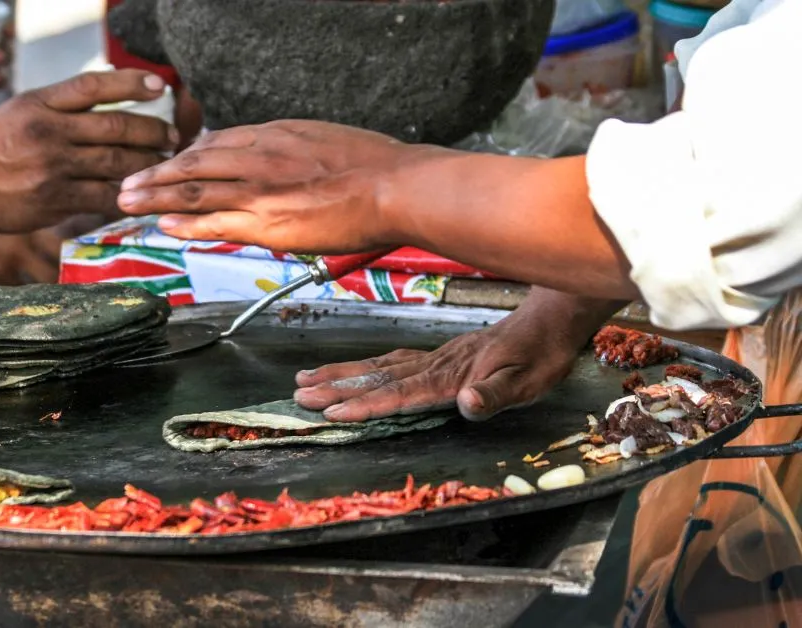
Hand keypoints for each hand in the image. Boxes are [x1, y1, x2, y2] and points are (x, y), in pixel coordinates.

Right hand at [0, 70, 178, 250]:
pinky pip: (103, 196)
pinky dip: (127, 194)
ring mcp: (53, 166)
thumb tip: (106, 102)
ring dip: (147, 164)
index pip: (94, 86)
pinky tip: (141, 193)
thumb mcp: (20, 111)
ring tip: (164, 163)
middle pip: (115, 126)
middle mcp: (49, 131)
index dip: (131, 84)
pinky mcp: (55, 198)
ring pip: (115, 162)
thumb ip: (60, 107)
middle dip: (152, 131)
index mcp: (40, 104)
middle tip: (172, 136)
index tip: (159, 87)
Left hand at [117, 119, 443, 253]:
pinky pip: (214, 221)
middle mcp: (259, 156)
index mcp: (275, 135)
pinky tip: (164, 224)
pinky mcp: (266, 221)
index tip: (170, 163)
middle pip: (194, 163)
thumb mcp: (324, 140)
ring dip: (156, 196)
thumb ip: (294, 150)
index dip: (187, 155)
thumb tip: (284, 161)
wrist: (395, 186)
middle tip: (128, 181)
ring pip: (194, 190)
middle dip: (157, 173)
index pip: (217, 143)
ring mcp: (259, 189)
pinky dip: (185, 223)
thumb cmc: (374, 167)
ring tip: (129, 201)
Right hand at [293, 289, 624, 421]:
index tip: (331, 410)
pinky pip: (392, 359)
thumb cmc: (541, 356)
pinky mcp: (439, 354)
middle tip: (298, 393)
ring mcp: (434, 357)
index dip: (364, 402)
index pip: (399, 392)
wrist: (551, 320)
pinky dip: (365, 364)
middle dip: (335, 385)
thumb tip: (468, 405)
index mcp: (450, 375)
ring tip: (307, 377)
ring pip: (378, 364)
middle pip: (376, 375)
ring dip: (341, 373)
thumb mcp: (528, 382)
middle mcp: (434, 364)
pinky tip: (354, 369)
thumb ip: (496, 395)